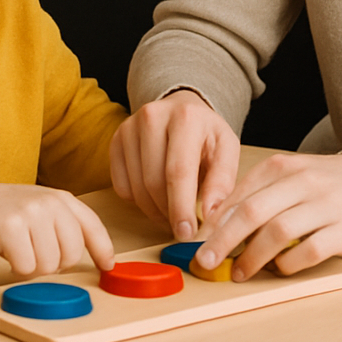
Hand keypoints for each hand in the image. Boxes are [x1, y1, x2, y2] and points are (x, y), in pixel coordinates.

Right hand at [0, 180, 114, 277]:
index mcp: (63, 199)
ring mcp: (31, 213)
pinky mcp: (11, 228)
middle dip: (55, 264)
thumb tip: (95, 260)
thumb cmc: (11, 212)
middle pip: (71, 254)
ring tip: (21, 251)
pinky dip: (17, 269)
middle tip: (37, 254)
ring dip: (33, 267)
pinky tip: (9, 254)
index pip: (92, 226)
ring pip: (48, 265)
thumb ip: (66, 228)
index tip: (106, 267)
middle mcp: (50, 203)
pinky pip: (26, 267)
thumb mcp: (45, 210)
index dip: (102, 250)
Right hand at [110, 89, 240, 241]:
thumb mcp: (227, 150)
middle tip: (182, 229)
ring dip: (154, 211)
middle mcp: (152, 117)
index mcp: (186, 117)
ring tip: (173, 214)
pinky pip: (121, 187)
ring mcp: (129, 128)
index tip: (186, 234)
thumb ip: (222, 182)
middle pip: (153, 181)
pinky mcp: (115, 141)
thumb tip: (210, 215)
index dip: (181, 207)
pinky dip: (138, 201)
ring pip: (136, 187)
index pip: (178, 171)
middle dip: (168, 213)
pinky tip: (156, 196)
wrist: (182, 108)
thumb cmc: (206, 134)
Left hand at [194, 151, 341, 279]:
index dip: (213, 221)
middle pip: (252, 212)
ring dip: (252, 257)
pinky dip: (289, 263)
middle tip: (204, 261)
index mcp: (283, 167)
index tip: (195, 242)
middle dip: (222, 240)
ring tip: (238, 272)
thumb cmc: (326, 183)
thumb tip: (217, 223)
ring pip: (278, 232)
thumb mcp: (290, 176)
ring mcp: (325, 205)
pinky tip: (280, 269)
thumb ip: (257, 194)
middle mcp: (302, 182)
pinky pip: (310, 250)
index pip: (239, 194)